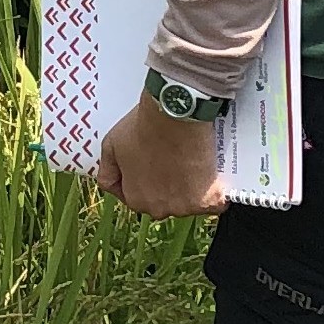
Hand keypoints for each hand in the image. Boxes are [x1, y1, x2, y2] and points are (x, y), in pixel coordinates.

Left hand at [94, 95, 226, 218]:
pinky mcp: (210, 200)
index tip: (151, 162)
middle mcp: (160, 209)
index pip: (137, 197)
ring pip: (189, 201)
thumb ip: (108, 170)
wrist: (176, 114)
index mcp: (135, 199)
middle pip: (164, 201)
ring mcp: (186, 207)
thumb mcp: (111, 145)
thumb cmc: (143, 127)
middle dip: (166, 185)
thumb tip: (111, 184)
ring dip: (191, 187)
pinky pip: (215, 201)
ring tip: (189, 162)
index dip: (142, 178)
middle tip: (171, 160)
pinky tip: (210, 171)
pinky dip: (215, 190)